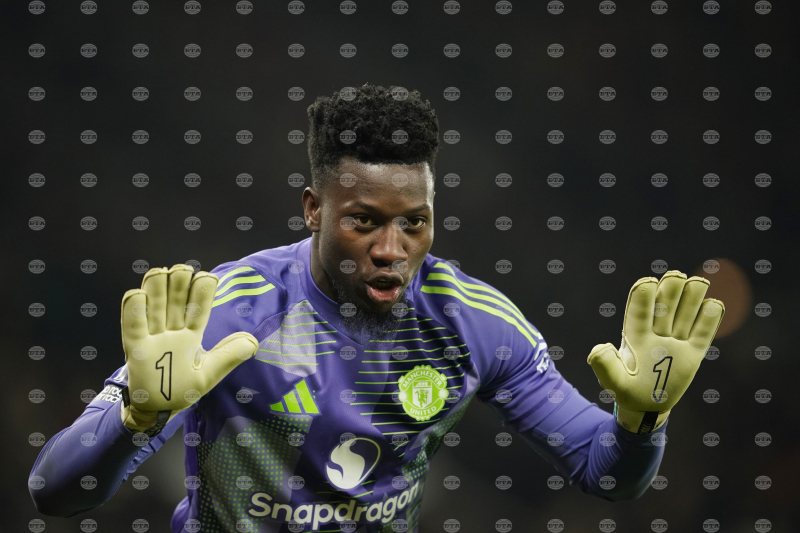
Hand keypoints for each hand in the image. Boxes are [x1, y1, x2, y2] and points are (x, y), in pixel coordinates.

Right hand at [120, 264, 258, 432]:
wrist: (157, 411)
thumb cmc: (183, 389)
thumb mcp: (209, 373)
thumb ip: (228, 356)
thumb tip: (253, 341)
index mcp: (191, 334)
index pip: (199, 308)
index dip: (202, 292)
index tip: (208, 277)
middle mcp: (172, 330)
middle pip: (175, 301)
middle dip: (178, 283)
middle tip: (183, 269)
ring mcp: (152, 337)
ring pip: (154, 307)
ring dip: (156, 289)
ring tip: (161, 272)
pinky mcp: (134, 348)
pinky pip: (132, 326)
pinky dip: (134, 311)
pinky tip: (137, 294)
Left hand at [587, 270, 724, 433]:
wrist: (647, 406)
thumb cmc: (627, 392)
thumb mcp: (614, 382)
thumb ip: (605, 366)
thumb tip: (600, 347)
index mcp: (635, 337)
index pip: (638, 312)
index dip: (642, 297)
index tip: (648, 282)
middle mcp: (656, 334)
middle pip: (664, 307)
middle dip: (669, 291)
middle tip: (676, 276)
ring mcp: (676, 343)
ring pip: (685, 315)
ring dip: (692, 298)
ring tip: (698, 282)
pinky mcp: (693, 354)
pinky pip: (703, 334)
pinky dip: (710, 320)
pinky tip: (715, 303)